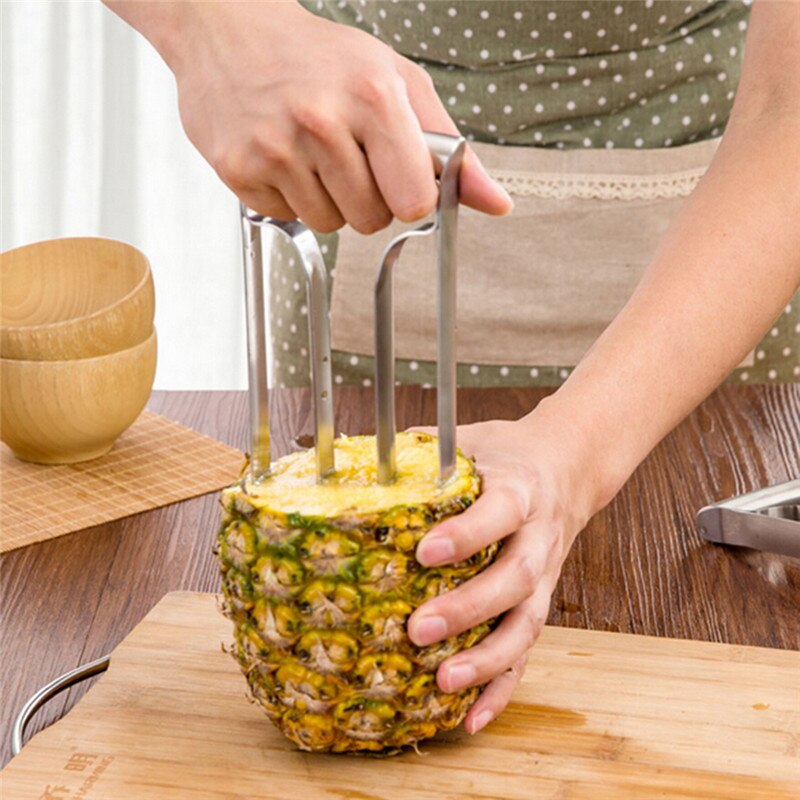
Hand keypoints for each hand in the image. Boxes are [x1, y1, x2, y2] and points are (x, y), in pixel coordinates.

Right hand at [146, 1, 510, 231]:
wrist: (231, 30)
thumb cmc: (321, 57)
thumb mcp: (398, 84)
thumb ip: (450, 148)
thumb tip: (497, 203)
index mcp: (373, 97)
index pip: (414, 201)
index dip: (410, 196)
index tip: (397, 175)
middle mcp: (321, 122)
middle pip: (371, 221)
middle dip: (368, 198)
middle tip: (348, 156)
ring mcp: (276, 149)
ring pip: (329, 225)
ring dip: (328, 200)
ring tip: (312, 154)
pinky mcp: (239, 170)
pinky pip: (288, 218)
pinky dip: (290, 197)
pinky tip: (283, 157)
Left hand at [407, 408, 601, 733]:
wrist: (566, 467)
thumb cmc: (507, 454)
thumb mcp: (473, 437)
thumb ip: (426, 446)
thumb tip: (363, 454)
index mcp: (520, 490)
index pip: (501, 513)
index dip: (468, 534)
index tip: (425, 552)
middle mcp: (539, 537)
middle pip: (515, 579)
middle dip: (469, 608)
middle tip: (417, 628)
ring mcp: (545, 576)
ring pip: (527, 623)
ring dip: (488, 659)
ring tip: (444, 681)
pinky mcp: (541, 603)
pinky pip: (527, 652)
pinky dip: (502, 688)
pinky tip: (471, 718)